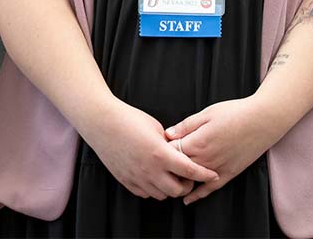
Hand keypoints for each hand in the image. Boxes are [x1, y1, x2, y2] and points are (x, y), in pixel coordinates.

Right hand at [81, 99, 217, 199]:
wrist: (100, 121)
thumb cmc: (127, 118)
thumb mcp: (155, 127)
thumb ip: (169, 143)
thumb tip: (177, 152)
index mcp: (160, 154)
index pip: (190, 171)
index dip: (205, 174)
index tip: (212, 174)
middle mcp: (149, 170)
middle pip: (177, 190)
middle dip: (186, 185)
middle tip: (187, 176)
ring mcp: (136, 176)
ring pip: (161, 195)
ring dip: (169, 188)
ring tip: (168, 176)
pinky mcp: (125, 179)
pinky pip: (145, 193)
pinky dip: (153, 188)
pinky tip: (152, 177)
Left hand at [166, 96, 284, 204]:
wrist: (263, 121)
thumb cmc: (234, 113)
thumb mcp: (206, 114)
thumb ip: (185, 126)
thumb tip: (168, 134)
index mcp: (197, 142)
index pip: (170, 151)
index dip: (162, 148)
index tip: (156, 144)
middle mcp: (206, 159)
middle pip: (179, 167)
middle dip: (168, 164)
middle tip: (159, 161)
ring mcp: (218, 168)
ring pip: (192, 179)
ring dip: (180, 178)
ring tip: (168, 177)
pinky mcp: (230, 173)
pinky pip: (211, 188)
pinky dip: (198, 194)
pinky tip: (188, 199)